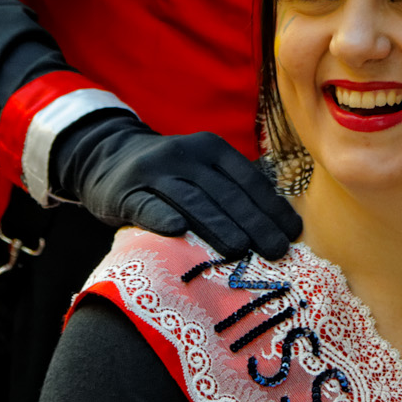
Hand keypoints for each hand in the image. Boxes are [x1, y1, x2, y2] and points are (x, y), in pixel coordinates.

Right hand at [49, 114, 300, 261]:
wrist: (108, 159)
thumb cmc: (172, 176)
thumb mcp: (203, 169)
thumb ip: (234, 189)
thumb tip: (281, 228)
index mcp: (212, 148)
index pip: (248, 179)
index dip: (272, 207)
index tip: (292, 234)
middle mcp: (186, 154)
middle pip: (225, 193)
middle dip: (254, 223)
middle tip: (277, 252)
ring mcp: (155, 171)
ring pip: (192, 200)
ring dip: (217, 225)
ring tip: (239, 251)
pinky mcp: (127, 191)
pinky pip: (147, 205)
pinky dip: (163, 217)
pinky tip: (179, 231)